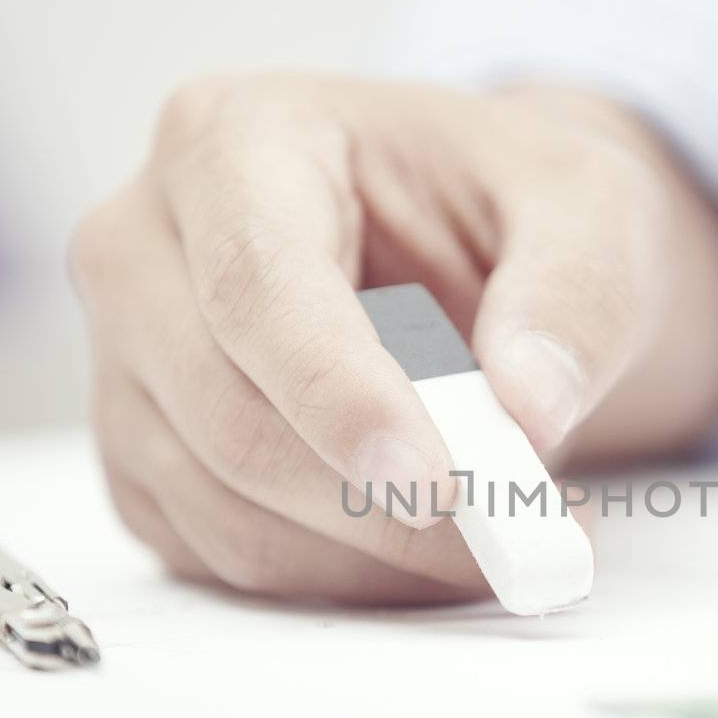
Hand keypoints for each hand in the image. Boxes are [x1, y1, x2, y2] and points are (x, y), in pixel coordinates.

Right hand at [69, 75, 717, 602]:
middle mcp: (144, 245)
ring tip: (506, 536)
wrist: (475, 246)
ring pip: (221, 507)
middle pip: (227, 416)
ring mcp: (130, 359)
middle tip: (522, 535)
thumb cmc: (508, 206)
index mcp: (232, 140)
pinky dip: (339, 577)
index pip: (259, 288)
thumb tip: (531, 409)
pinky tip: (426, 548)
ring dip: (374, 554)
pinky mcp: (143, 454)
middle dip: (378, 506)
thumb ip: (573, 294)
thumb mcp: (587, 207)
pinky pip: (219, 553)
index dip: (342, 398)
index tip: (436, 485)